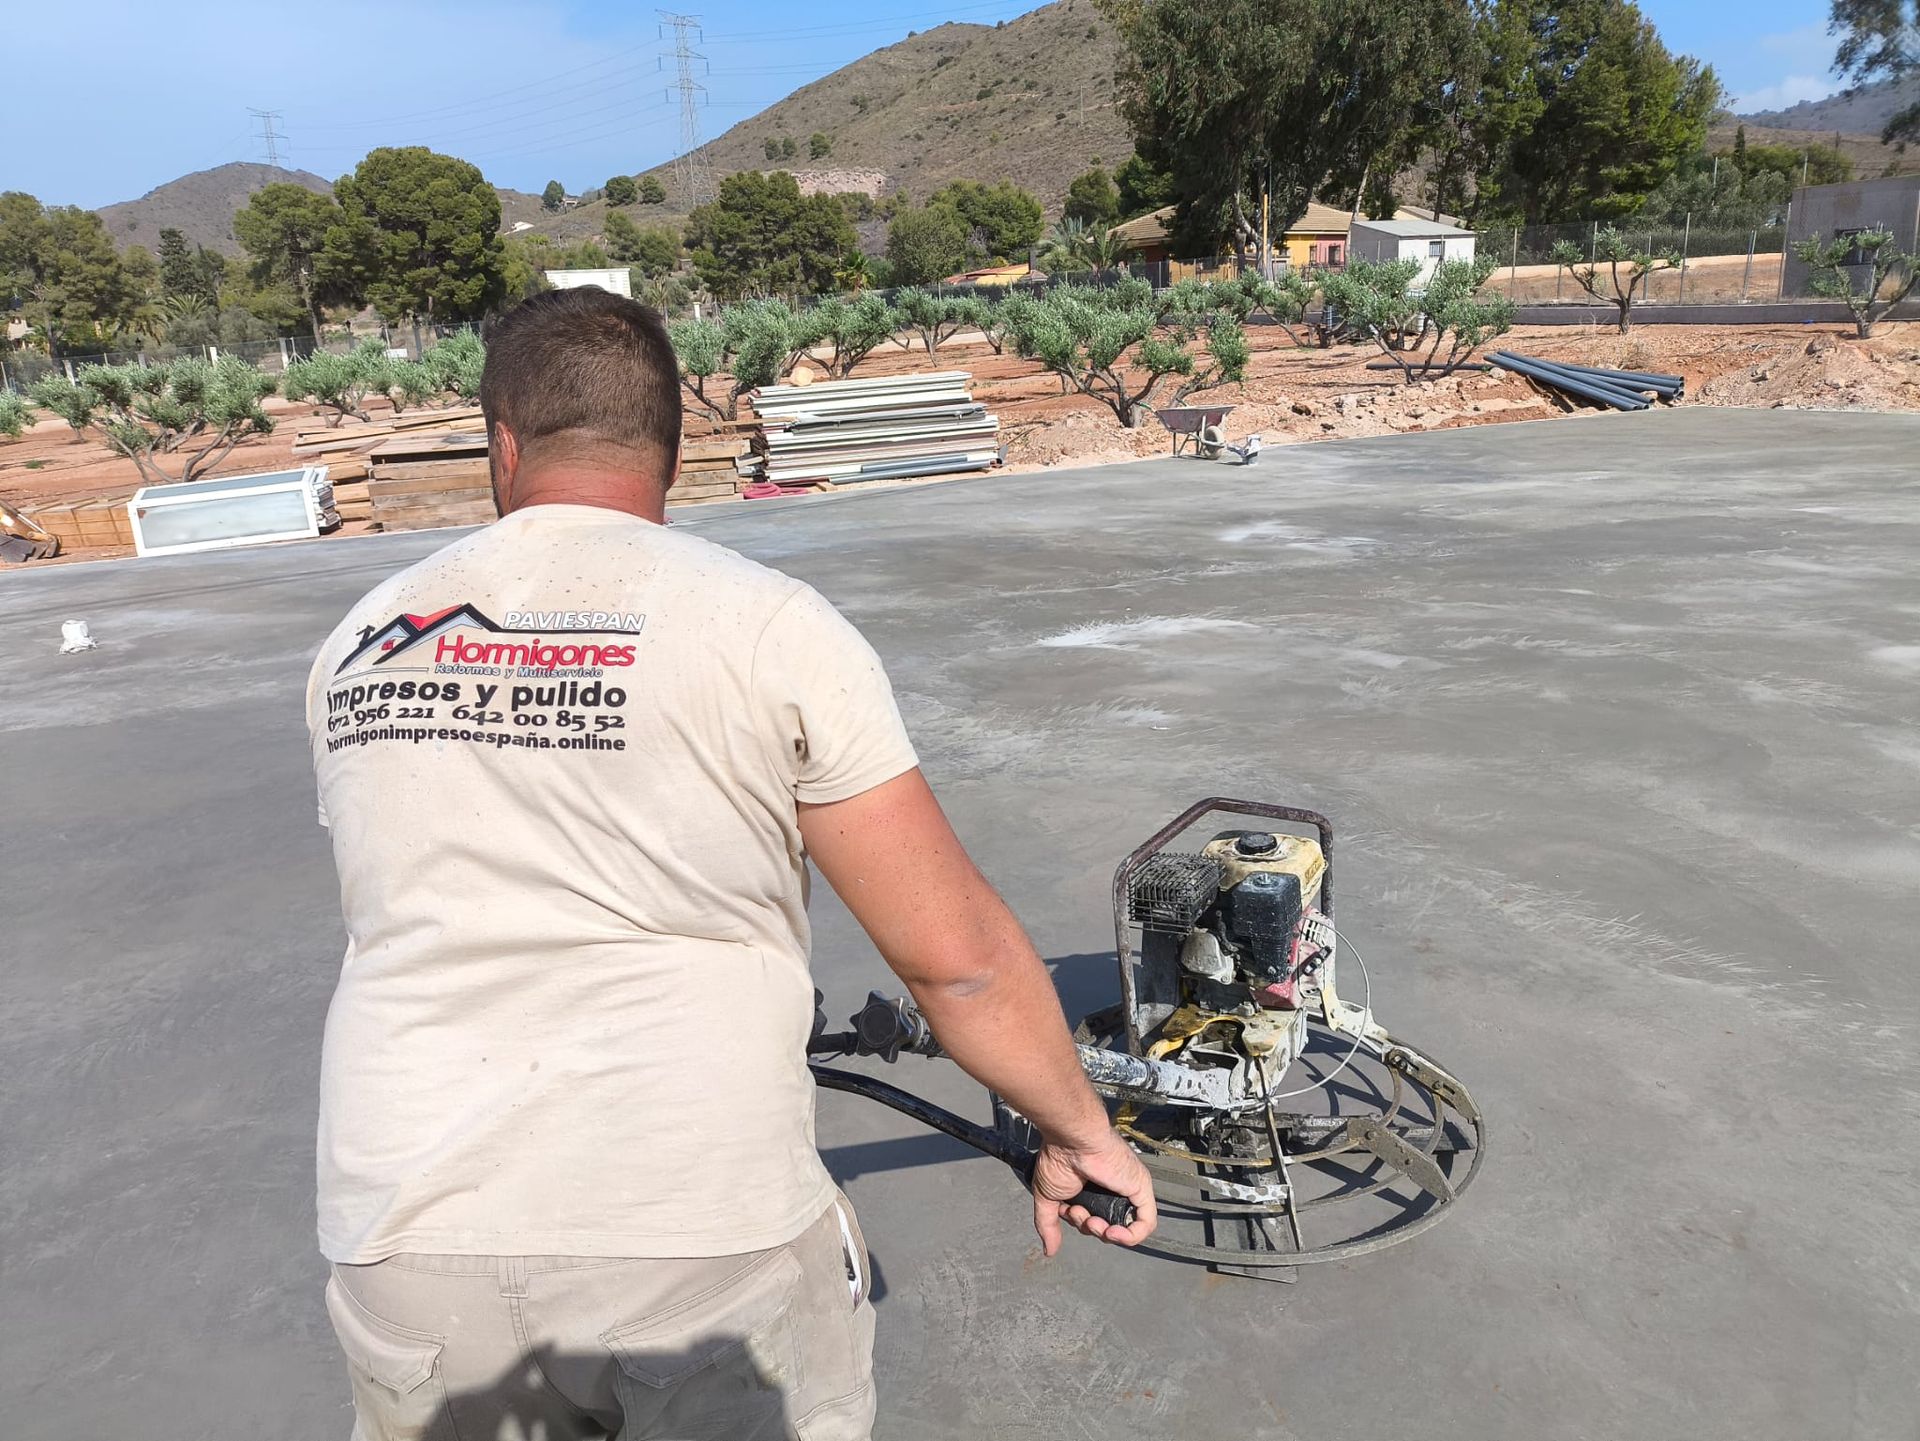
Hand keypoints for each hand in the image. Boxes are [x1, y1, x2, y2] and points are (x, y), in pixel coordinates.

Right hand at [1031, 1130, 1157, 1255]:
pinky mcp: (1141, 1189)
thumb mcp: (1048, 1197)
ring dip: (1105, 1233)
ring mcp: (1128, 1189)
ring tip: (1092, 1221)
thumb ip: (1048, 1224)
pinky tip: (1111, 1232)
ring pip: (1126, 1228)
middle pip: (1108, 1227)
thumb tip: (1049, 1249)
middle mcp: (1112, 1190)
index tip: (1067, 1212)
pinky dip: (1130, 1236)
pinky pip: (1145, 1223)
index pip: (1093, 1220)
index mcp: (1093, 1190)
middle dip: (1090, 1228)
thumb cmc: (1059, 1158)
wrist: (1072, 1140)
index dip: (1081, 1224)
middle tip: (1078, 1214)